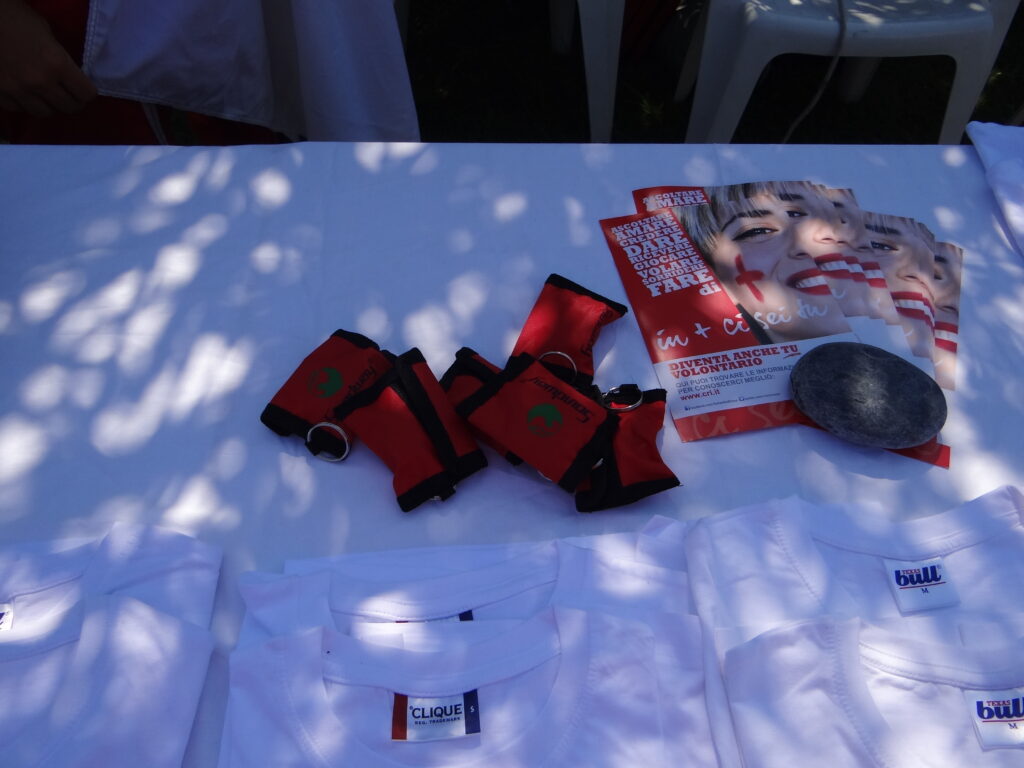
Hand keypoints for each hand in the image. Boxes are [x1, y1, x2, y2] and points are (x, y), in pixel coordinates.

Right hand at [0, 0, 96, 114]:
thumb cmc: (15, 17)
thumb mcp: (46, 33)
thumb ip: (60, 57)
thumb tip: (70, 75)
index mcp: (57, 64)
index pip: (86, 93)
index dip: (87, 91)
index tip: (84, 88)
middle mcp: (40, 82)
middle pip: (69, 107)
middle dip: (72, 101)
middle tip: (69, 94)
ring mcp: (18, 90)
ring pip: (44, 112)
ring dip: (49, 105)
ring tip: (46, 95)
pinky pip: (19, 109)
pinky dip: (24, 103)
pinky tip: (24, 93)